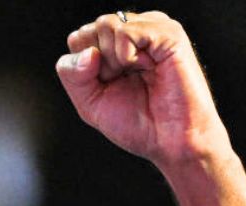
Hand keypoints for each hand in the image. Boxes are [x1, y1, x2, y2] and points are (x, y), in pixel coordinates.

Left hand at [56, 11, 245, 205]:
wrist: (172, 140)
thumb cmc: (139, 123)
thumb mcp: (90, 102)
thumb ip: (72, 75)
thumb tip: (86, 51)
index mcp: (116, 46)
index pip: (79, 38)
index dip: (84, 67)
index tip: (108, 86)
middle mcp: (135, 33)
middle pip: (89, 29)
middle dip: (97, 64)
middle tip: (124, 82)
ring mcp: (152, 29)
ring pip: (105, 25)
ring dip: (112, 60)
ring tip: (137, 75)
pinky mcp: (168, 33)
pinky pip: (125, 30)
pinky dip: (126, 55)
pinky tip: (146, 67)